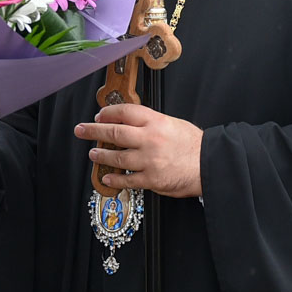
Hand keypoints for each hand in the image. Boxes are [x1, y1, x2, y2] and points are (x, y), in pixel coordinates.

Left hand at [74, 104, 204, 197]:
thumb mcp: (173, 124)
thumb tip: (130, 124)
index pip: (125, 112)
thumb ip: (151, 124)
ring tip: (93, 153)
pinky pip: (127, 179)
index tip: (98, 115)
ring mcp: (149, 160)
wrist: (210, 164)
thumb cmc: (194, 145)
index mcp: (156, 122)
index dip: (108, 113)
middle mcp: (149, 139)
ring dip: (101, 155)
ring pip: (116, 157)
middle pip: (114, 132)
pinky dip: (114, 178)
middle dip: (93, 130)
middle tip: (81, 130)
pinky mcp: (151, 179)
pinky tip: (106, 177)